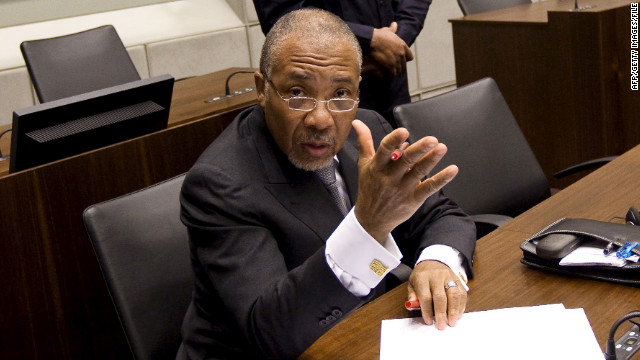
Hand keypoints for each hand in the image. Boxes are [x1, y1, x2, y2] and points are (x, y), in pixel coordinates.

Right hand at [352, 120, 457, 242]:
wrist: (371, 219)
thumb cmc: (369, 187)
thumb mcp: (364, 164)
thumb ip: (364, 142)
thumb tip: (357, 122)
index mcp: (377, 166)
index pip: (384, 151)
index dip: (394, 141)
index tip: (403, 132)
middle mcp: (389, 177)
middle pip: (405, 161)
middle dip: (419, 150)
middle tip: (432, 140)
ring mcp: (402, 189)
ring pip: (418, 172)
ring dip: (431, 160)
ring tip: (442, 148)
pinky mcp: (413, 199)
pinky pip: (429, 188)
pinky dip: (441, 179)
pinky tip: (452, 170)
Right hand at [369, 22, 413, 75]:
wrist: (372, 41)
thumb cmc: (378, 35)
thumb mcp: (387, 31)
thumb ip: (392, 29)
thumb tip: (394, 23)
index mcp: (403, 46)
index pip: (410, 56)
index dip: (405, 58)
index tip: (401, 59)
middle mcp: (401, 54)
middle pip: (404, 65)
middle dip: (399, 65)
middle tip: (392, 65)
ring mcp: (396, 61)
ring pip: (398, 70)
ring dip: (394, 70)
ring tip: (388, 70)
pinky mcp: (390, 66)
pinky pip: (392, 73)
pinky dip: (389, 74)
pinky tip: (384, 73)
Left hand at [407, 260, 466, 328]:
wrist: (433, 261)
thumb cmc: (421, 276)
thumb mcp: (412, 282)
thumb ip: (412, 294)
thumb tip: (412, 304)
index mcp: (422, 277)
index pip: (425, 296)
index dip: (427, 310)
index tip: (428, 321)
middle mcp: (437, 276)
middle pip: (440, 297)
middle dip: (441, 313)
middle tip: (442, 325)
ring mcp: (449, 277)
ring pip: (454, 295)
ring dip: (454, 310)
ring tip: (452, 322)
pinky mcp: (458, 280)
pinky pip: (462, 293)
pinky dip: (461, 306)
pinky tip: (458, 315)